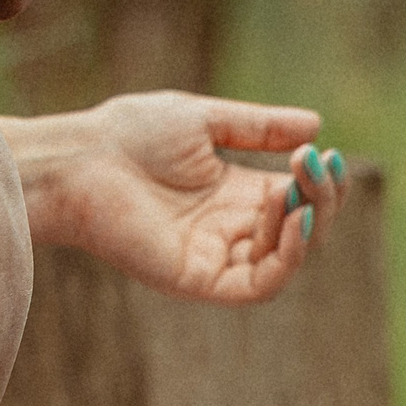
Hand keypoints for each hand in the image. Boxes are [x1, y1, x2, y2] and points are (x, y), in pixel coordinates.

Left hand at [13, 91, 347, 304]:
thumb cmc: (129, 135)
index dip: (322, 183)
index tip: (327, 153)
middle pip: (303, 230)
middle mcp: (232, 230)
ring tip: (299, 186)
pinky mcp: (201, 281)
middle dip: (321, 197)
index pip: (299, 200)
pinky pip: (261, 284)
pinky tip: (293, 217)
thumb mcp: (206, 120)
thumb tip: (316, 125)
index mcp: (235, 195)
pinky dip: (288, 256)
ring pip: (288, 258)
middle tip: (315, 162)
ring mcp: (218, 258)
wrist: (78, 161)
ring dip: (307, 222)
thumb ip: (260, 127)